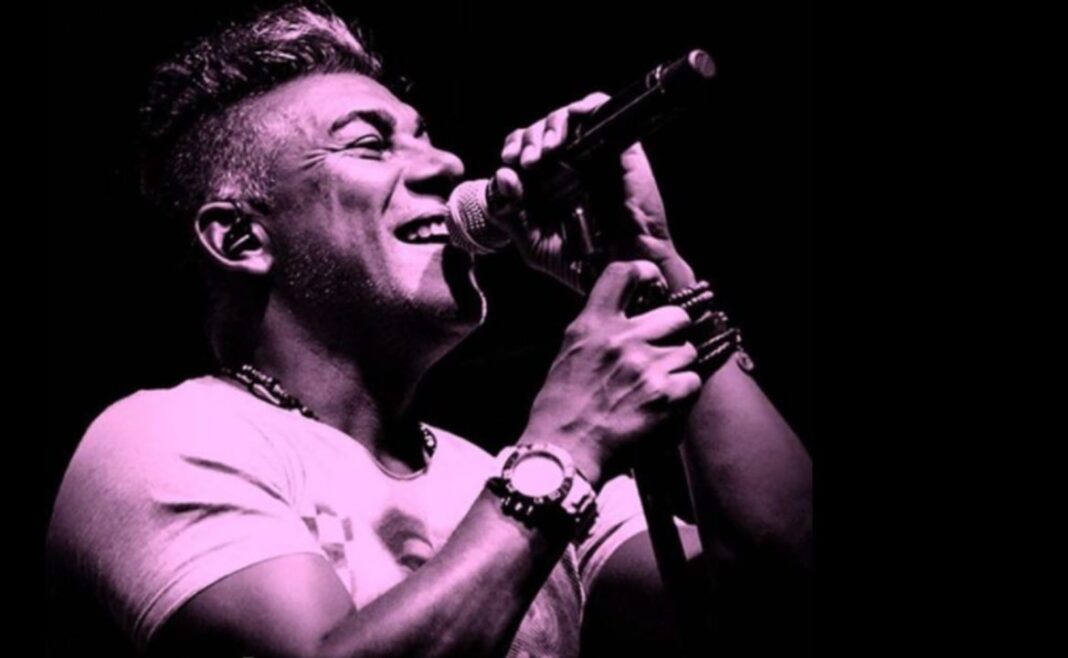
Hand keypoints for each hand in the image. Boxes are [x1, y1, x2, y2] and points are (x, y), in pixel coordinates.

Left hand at [491, 93, 696, 290]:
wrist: (620, 268)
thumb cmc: (579, 261)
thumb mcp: (532, 242)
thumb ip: (509, 212)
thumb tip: (502, 174)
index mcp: (546, 182)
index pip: (523, 146)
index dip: (514, 146)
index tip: (510, 161)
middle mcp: (568, 164)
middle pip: (540, 128)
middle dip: (528, 138)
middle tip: (529, 162)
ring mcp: (594, 154)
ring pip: (567, 115)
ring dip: (549, 125)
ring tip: (546, 150)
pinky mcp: (620, 147)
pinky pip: (602, 108)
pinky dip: (586, 104)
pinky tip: (572, 120)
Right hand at [520, 261, 701, 487]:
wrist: (562, 451)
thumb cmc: (560, 407)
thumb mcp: (569, 352)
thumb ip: (598, 328)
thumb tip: (627, 315)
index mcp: (593, 324)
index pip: (625, 273)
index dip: (647, 274)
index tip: (655, 284)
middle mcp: (621, 338)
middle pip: (675, 315)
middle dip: (673, 334)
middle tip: (660, 354)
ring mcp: (646, 366)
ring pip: (687, 351)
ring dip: (678, 368)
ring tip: (656, 387)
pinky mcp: (665, 395)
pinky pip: (693, 382)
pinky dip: (683, 396)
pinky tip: (662, 407)